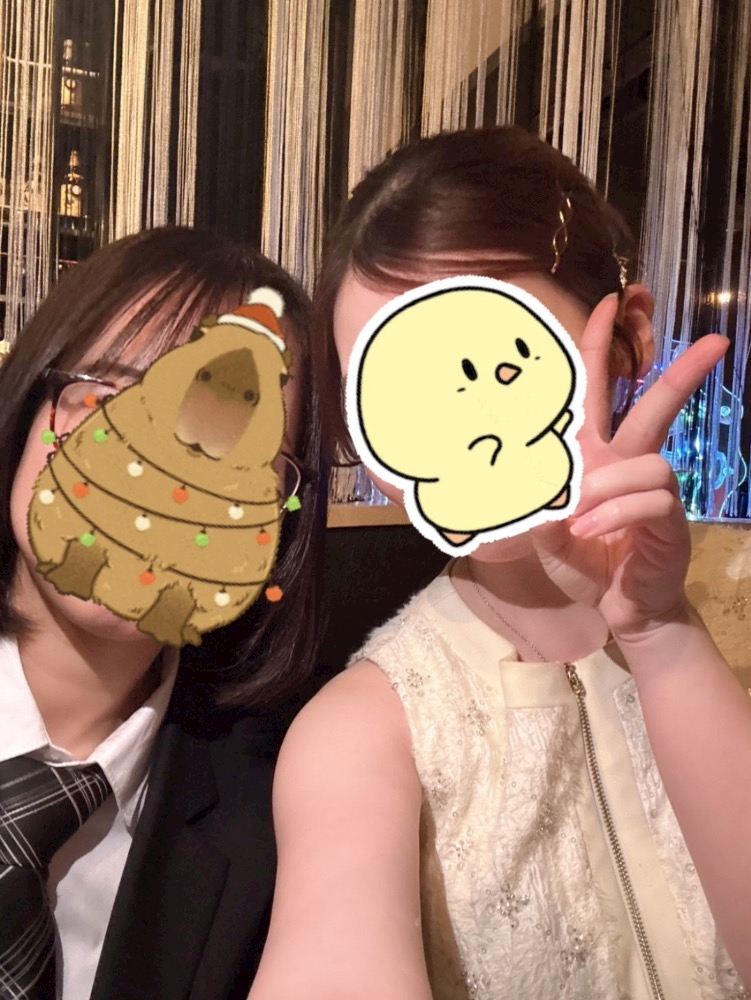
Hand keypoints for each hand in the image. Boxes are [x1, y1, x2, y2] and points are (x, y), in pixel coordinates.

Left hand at [530, 294, 728, 640]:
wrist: (617, 606)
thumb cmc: (583, 560)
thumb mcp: (542, 527)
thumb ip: (529, 497)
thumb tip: (508, 470)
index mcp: (597, 456)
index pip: (600, 393)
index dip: (603, 350)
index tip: (609, 306)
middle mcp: (629, 464)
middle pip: (657, 407)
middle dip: (682, 372)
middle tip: (714, 341)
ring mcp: (654, 492)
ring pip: (648, 462)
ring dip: (609, 486)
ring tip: (578, 518)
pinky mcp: (669, 522)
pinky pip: (649, 501)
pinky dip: (615, 513)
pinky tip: (589, 531)